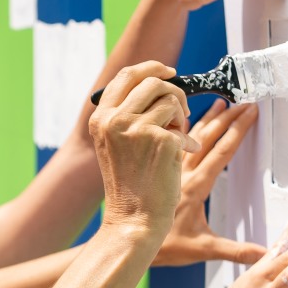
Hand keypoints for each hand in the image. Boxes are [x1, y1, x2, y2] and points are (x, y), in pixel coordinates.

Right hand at [90, 61, 195, 235]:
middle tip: (182, 112)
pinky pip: (182, 125)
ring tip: (176, 140)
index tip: (169, 72)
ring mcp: (136, 127)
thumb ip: (128, 115)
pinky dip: (186, 140)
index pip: (127, 76)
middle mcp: (114, 119)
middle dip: (175, 92)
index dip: (151, 68)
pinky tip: (179, 156)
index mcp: (101, 118)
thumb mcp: (116, 145)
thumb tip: (158, 86)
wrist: (134, 219)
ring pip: (171, 100)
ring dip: (181, 117)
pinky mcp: (159, 138)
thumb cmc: (130, 185)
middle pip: (152, 81)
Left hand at [154, 100, 265, 266]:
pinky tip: (188, 116)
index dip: (239, 129)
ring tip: (220, 102)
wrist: (131, 239)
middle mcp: (182, 173)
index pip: (222, 151)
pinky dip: (182, 125)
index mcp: (195, 187)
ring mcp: (168, 167)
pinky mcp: (156, 166)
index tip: (251, 111)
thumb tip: (265, 255)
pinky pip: (170, 139)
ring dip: (207, 117)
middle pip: (208, 136)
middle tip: (243, 101)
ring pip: (189, 135)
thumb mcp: (204, 249)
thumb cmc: (165, 247)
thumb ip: (236, 251)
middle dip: (228, 117)